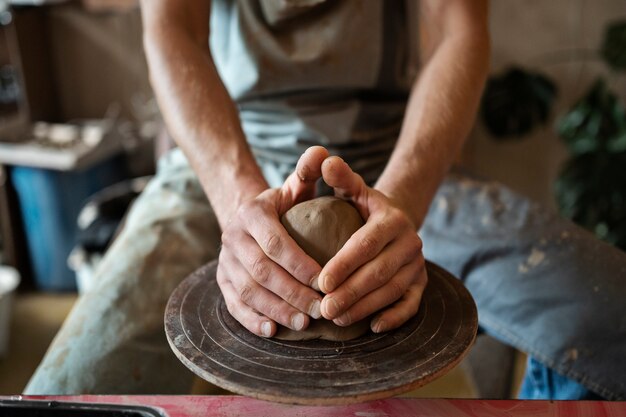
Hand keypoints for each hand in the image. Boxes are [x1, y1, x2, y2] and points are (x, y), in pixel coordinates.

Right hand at [216, 147, 328, 336]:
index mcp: (252, 214)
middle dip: (292, 293)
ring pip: (248, 290)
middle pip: (262, 271)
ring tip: (303, 323)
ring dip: (276, 309)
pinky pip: (233, 304)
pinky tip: (272, 330)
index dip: (301, 265)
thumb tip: (323, 153)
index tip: (326, 282)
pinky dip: (251, 319)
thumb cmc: (284, 207)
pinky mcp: (221, 279)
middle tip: (320, 309)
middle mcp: (232, 236)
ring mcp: (224, 260)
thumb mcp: (295, 187)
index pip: (277, 242)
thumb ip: (309, 172)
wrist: (249, 217)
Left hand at [317, 156, 427, 332]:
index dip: (344, 264)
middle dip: (351, 293)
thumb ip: (340, 178)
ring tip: (336, 319)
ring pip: (393, 291)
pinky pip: (412, 304)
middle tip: (324, 309)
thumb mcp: (353, 190)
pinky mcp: (421, 283)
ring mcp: (418, 264)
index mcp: (392, 219)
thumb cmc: (362, 209)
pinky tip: (372, 327)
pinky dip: (395, 317)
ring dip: (364, 308)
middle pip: (379, 272)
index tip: (320, 282)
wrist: (393, 223)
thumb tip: (325, 159)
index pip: (367, 244)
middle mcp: (410, 241)